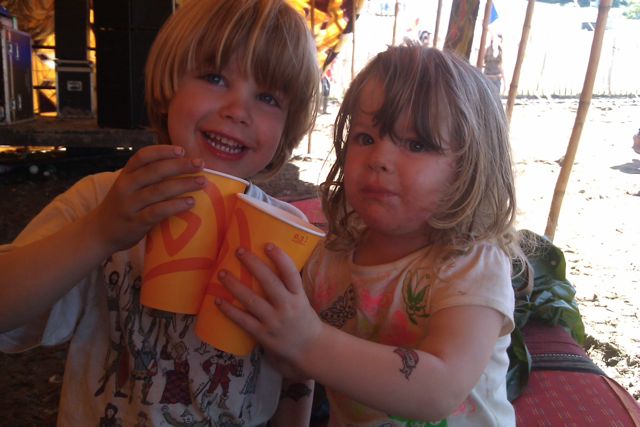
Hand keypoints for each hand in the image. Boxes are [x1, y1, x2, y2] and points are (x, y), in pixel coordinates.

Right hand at [89, 144, 205, 253]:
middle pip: (155, 171)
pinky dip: (176, 206)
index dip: (162, 151)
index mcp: (126, 174)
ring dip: (183, 184)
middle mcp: (126, 186)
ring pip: (159, 191)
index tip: (182, 150)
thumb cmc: (124, 205)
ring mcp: (130, 204)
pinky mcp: (136, 222)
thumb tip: (182, 163)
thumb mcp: (129, 186)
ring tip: (202, 182)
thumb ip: (148, 176)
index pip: (143, 156)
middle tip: (200, 164)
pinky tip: (190, 202)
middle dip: (180, 166)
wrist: (100, 232)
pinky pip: (158, 211)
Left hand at [215, 244, 322, 373]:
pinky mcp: (263, 334)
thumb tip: (267, 264)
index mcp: (298, 296)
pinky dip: (229, 310)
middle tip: (239, 250)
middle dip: (252, 264)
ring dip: (234, 285)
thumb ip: (288, 286)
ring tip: (221, 273)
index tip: (268, 245)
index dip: (280, 258)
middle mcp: (287, 306)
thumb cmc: (304, 320)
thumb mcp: (302, 300)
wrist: (310, 349)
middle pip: (269, 281)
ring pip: (251, 300)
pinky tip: (218, 300)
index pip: (291, 273)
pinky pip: (243, 320)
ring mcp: (273, 321)